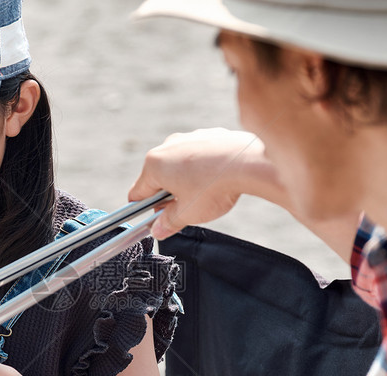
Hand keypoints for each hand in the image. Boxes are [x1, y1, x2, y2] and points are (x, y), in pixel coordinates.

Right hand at [129, 128, 280, 239]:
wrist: (249, 162)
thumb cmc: (214, 188)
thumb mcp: (188, 213)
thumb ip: (169, 222)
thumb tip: (158, 230)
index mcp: (154, 165)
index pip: (138, 193)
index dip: (145, 211)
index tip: (159, 219)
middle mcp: (167, 146)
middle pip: (158, 178)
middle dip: (168, 196)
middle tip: (186, 209)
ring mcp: (187, 138)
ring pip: (178, 165)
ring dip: (185, 181)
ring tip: (205, 194)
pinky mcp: (207, 135)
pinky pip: (197, 155)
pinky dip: (202, 167)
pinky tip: (216, 178)